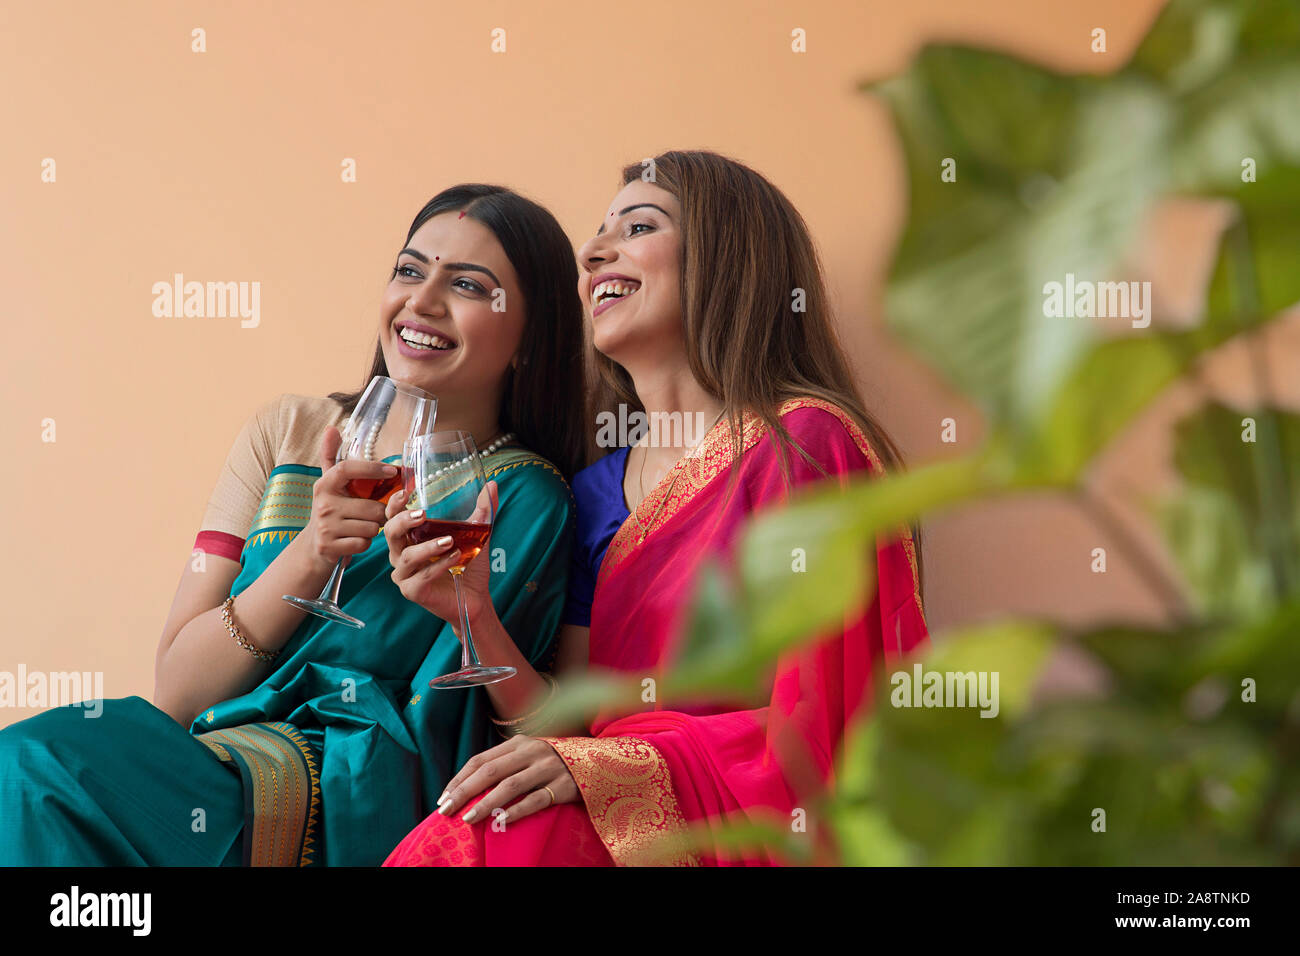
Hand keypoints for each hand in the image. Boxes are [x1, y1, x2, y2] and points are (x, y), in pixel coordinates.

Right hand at [299, 426, 393, 570]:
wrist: (313, 547)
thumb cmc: (330, 510)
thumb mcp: (329, 484)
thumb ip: (331, 457)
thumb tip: (331, 428)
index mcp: (324, 485)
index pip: (347, 468)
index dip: (371, 468)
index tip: (393, 470)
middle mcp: (323, 504)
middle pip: (372, 507)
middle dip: (379, 513)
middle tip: (370, 514)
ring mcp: (325, 526)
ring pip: (372, 527)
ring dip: (373, 529)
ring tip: (360, 526)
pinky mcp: (329, 547)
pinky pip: (364, 543)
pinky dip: (364, 543)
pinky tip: (354, 539)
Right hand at [384, 479, 497, 626]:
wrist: (475, 597)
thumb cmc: (468, 564)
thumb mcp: (477, 534)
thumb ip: (483, 511)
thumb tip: (492, 484)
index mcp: (410, 537)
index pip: (393, 516)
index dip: (394, 504)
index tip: (405, 492)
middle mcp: (402, 553)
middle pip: (390, 533)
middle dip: (403, 521)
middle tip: (423, 514)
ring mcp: (404, 574)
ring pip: (405, 556)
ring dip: (427, 547)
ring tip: (449, 541)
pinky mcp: (412, 591)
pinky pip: (420, 577)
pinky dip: (438, 566)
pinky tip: (455, 558)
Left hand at [435, 735, 578, 824]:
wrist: (599, 762)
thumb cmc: (555, 763)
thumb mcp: (530, 755)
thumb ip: (505, 764)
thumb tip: (468, 787)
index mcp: (519, 743)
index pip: (481, 759)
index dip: (459, 778)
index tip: (442, 798)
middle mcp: (532, 752)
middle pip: (491, 771)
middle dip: (464, 791)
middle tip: (446, 810)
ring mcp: (549, 768)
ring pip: (510, 786)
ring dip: (486, 803)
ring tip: (468, 819)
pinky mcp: (564, 786)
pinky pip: (536, 800)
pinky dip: (516, 811)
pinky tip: (500, 821)